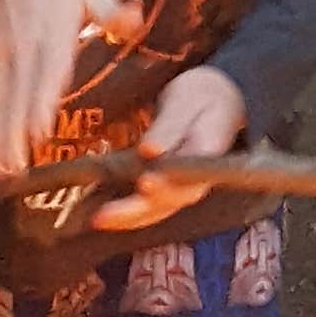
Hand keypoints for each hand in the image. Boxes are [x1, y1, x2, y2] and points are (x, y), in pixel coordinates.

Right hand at [0, 0, 132, 178]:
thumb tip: (132, 20)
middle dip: (13, 136)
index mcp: (51, 33)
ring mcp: (1, 56)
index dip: (40, 102)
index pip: (46, 72)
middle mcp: (23, 49)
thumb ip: (108, 7)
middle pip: (17, 98)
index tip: (38, 132)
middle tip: (13, 170)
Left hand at [91, 69, 249, 229]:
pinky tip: (101, 215)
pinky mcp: (166, 186)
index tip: (145, 182)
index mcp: (207, 156)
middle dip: (134, 210)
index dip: (165, 185)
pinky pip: (147, 205)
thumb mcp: (187, 101)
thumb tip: (149, 150)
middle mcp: (195, 179)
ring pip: (155, 210)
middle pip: (167, 202)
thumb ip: (170, 126)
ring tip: (98, 220)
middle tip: (104, 215)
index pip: (187, 178)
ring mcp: (181, 186)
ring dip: (126, 218)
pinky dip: (125, 213)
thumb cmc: (202, 96)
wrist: (217, 100)